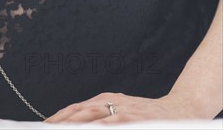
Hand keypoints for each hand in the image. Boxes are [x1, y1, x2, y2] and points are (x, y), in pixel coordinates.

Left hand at [43, 92, 199, 124]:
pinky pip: (112, 122)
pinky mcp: (134, 117)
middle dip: (59, 121)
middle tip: (45, 128)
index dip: (58, 117)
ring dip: (73, 123)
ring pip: (91, 115)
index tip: (44, 125)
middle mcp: (110, 101)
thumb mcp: (122, 113)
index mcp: (104, 99)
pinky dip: (98, 126)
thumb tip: (80, 125)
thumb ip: (102, 119)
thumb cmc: (148, 114)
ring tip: (58, 129)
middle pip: (78, 111)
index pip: (75, 108)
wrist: (181, 110)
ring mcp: (122, 108)